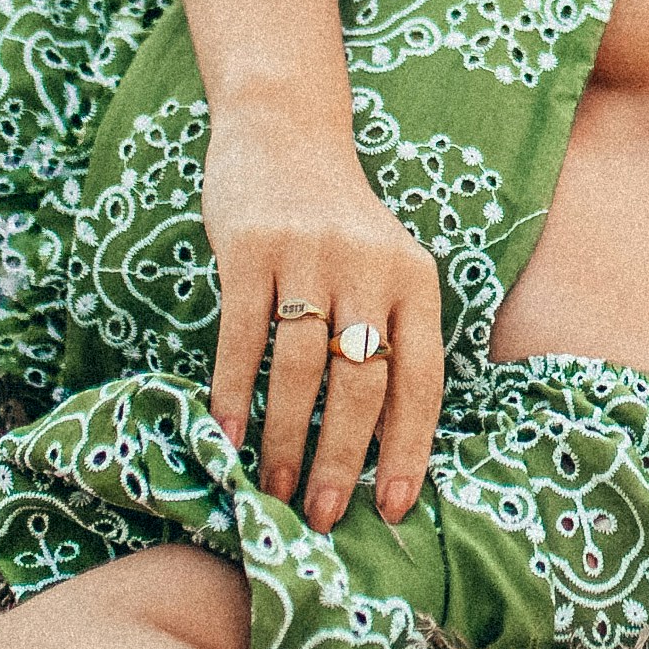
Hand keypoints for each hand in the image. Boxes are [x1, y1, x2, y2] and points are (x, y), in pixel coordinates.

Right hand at [201, 107, 444, 526]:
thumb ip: (389, 336)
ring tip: (273, 490)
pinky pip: (243, 336)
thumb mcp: (385, 270)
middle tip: (326, 517)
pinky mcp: (251, 248)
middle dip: (345, 460)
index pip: (422, 379)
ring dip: (286, 439)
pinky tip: (225, 436)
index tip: (397, 509)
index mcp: (417, 280)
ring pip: (303, 368)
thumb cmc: (338, 225)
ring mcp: (311, 256)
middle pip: (363, 383)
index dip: (412, 449)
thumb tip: (382, 446)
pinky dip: (235, 393)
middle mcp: (372, 268)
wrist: (285, 132)